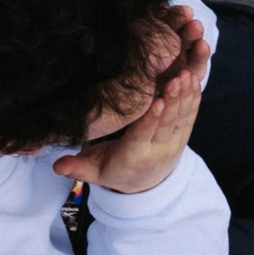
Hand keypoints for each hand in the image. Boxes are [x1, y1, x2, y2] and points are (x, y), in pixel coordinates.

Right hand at [53, 10, 208, 193]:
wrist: (144, 184)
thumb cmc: (114, 172)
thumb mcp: (95, 172)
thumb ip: (78, 168)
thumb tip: (58, 167)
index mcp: (136, 155)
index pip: (145, 135)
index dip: (151, 119)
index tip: (157, 101)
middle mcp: (160, 148)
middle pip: (169, 121)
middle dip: (174, 99)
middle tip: (178, 77)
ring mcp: (176, 139)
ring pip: (184, 114)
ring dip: (187, 92)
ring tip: (189, 70)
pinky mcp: (183, 131)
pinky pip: (191, 112)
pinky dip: (193, 94)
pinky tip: (195, 74)